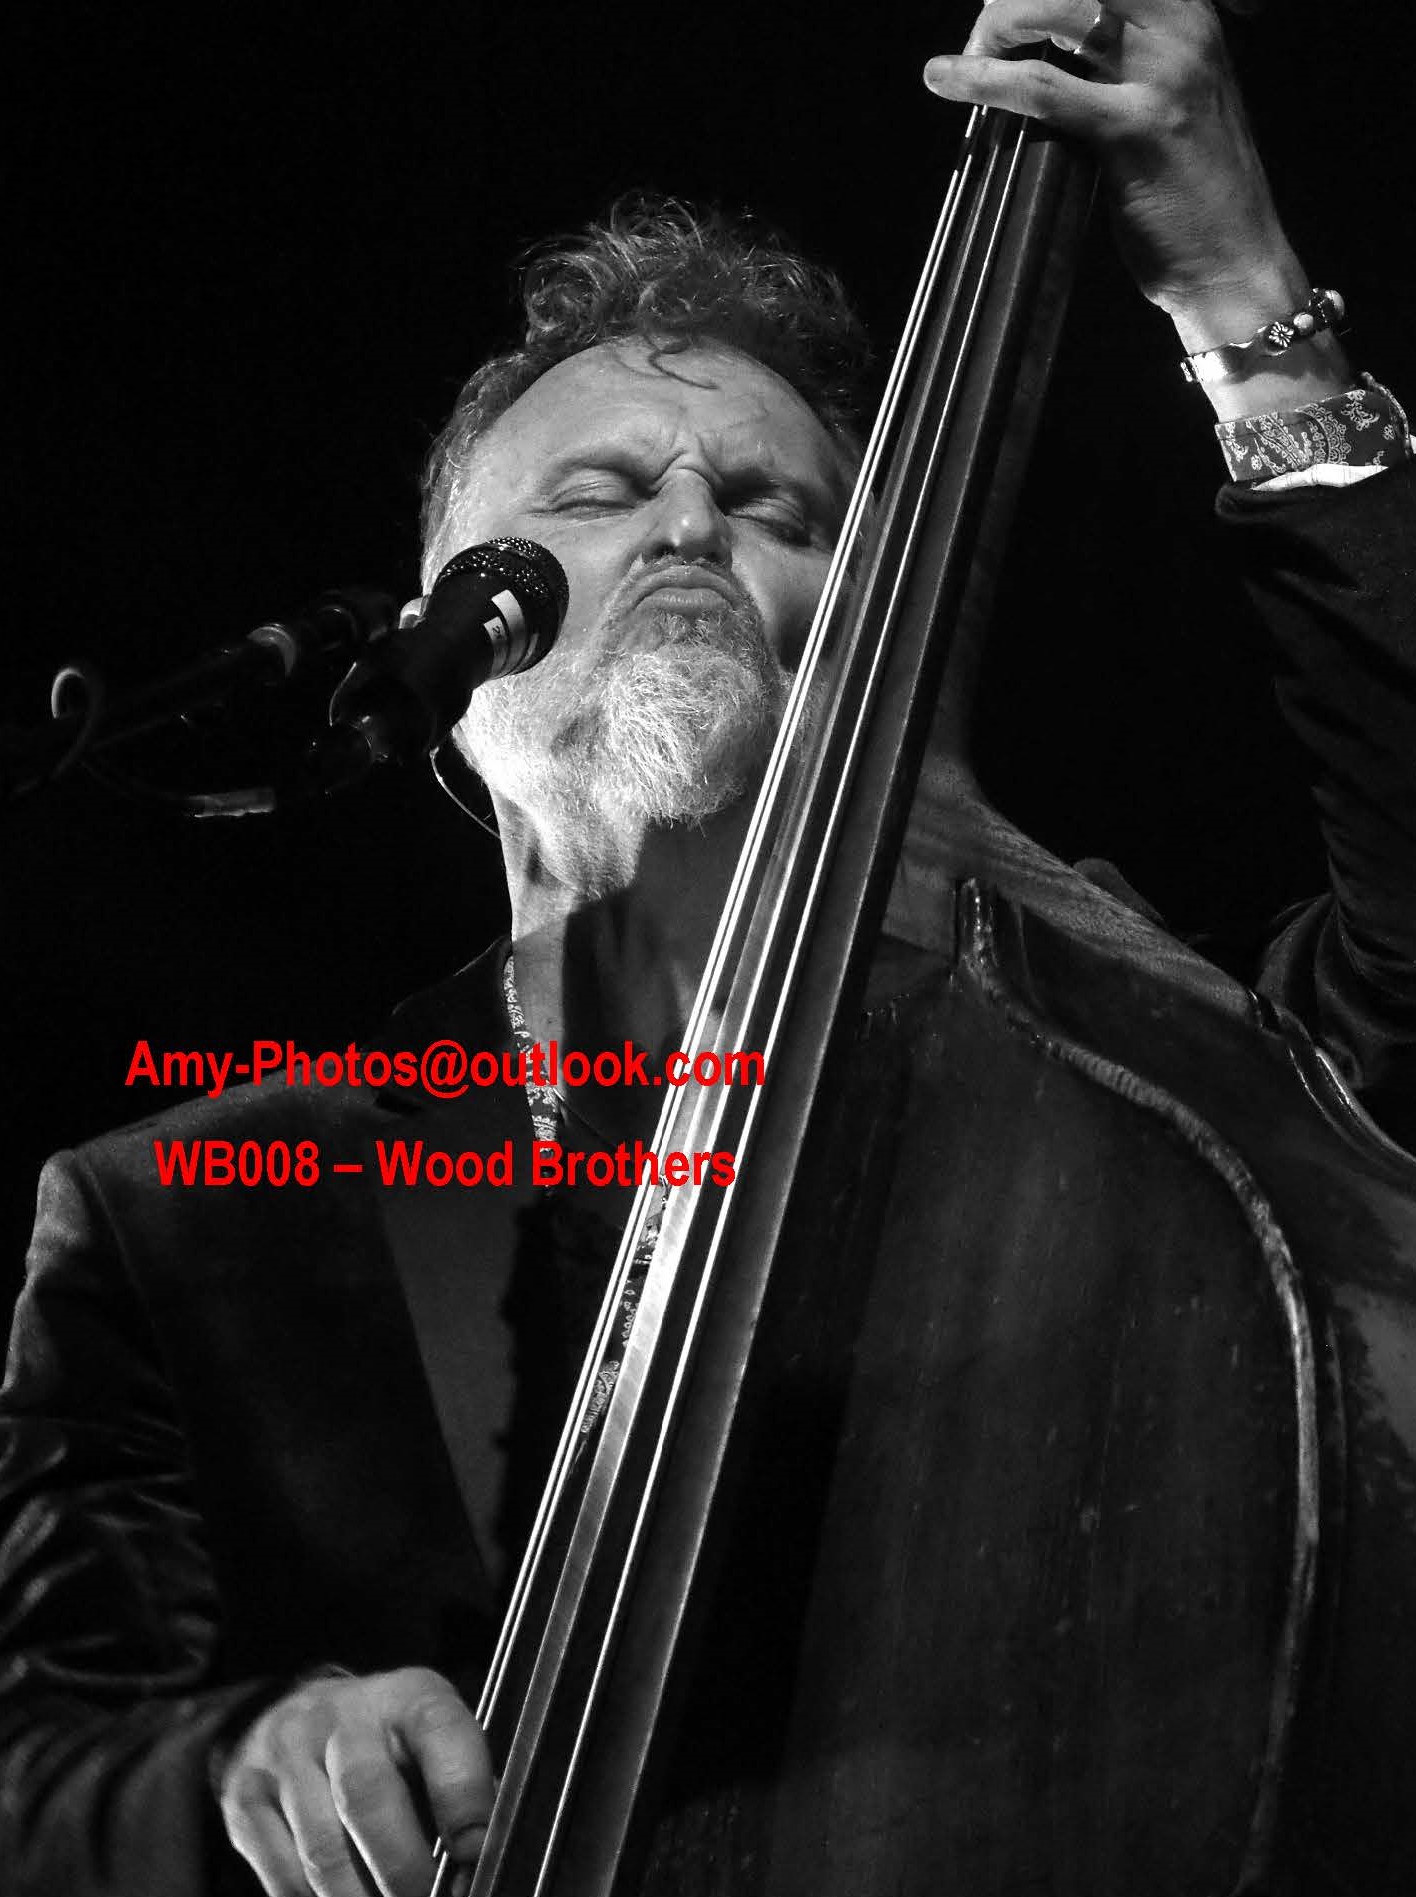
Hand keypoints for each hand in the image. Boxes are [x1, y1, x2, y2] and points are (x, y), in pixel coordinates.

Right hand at [218, 1668, 493, 1896]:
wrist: (301, 1714)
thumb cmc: (388, 1744)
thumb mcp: (433, 1742)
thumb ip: (460, 1789)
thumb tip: (475, 1857)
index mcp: (406, 1696)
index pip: (439, 1729)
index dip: (462, 1794)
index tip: (474, 1851)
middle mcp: (341, 1715)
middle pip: (368, 1796)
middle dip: (404, 1869)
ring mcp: (285, 1754)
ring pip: (322, 1851)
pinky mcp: (245, 1798)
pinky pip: (282, 1877)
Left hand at [923, 1, 1352, 413]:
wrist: (1236, 264)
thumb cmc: (1193, 195)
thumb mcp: (1165, 102)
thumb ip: (1117, 66)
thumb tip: (1041, 49)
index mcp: (1191, 13)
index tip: (1004, 9)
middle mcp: (1183, 27)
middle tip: (984, 38)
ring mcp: (1164, 73)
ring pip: (1060, 7)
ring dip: (998, 25)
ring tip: (970, 59)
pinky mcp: (1134, 128)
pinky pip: (1044, 87)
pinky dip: (985, 80)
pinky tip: (945, 77)